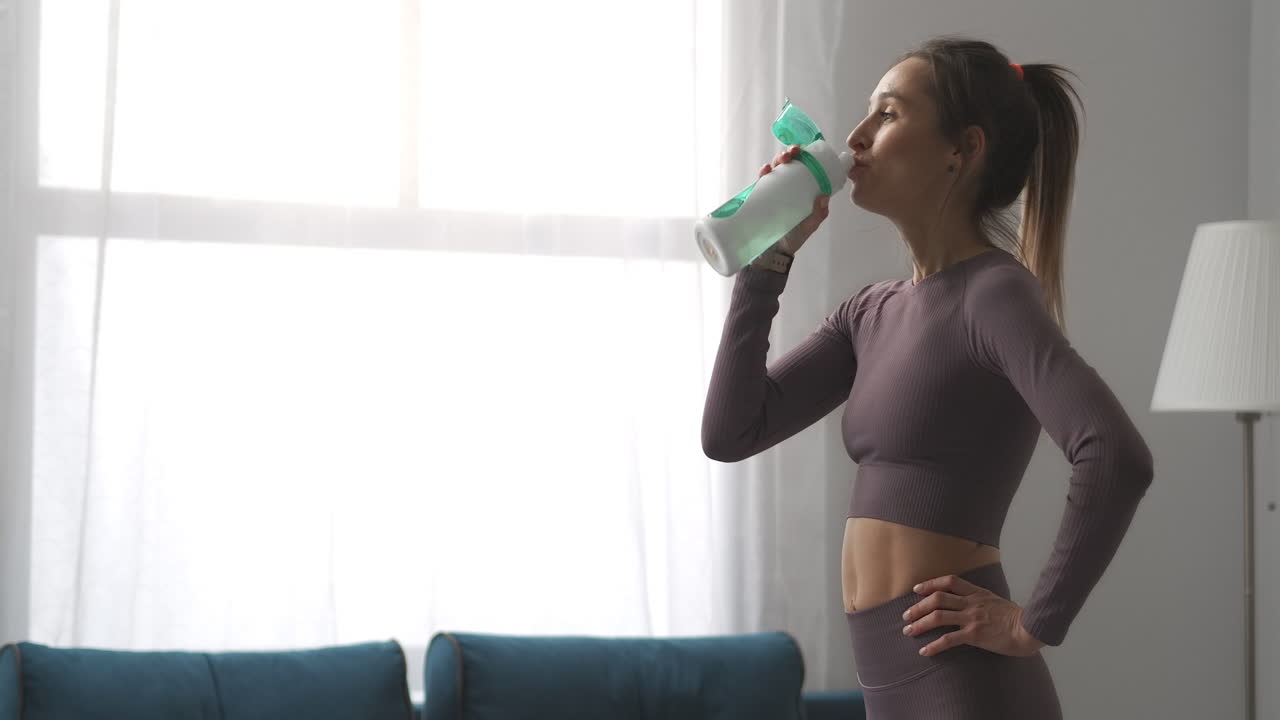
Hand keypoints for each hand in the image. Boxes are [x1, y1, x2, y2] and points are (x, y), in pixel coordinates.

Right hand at [758, 144, 830, 255]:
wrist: (773, 254)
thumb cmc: (793, 239)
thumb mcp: (809, 226)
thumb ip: (818, 214)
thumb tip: (824, 196)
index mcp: (802, 191)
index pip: (804, 168)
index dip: (805, 156)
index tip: (806, 151)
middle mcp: (788, 188)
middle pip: (789, 164)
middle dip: (791, 153)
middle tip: (793, 152)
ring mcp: (773, 191)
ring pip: (776, 169)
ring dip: (778, 159)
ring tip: (781, 159)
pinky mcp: (760, 197)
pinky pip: (761, 181)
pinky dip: (764, 173)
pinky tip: (766, 169)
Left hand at [901, 574, 1046, 657]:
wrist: (1030, 628)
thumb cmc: (1018, 617)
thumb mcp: (997, 600)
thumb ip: (982, 600)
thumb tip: (970, 602)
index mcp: (977, 593)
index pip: (949, 581)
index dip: (930, 583)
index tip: (916, 589)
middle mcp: (971, 603)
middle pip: (937, 598)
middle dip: (918, 606)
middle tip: (906, 615)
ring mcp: (972, 618)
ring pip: (938, 617)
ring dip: (920, 624)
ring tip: (908, 631)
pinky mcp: (974, 635)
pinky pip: (948, 639)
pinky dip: (934, 645)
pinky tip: (925, 651)